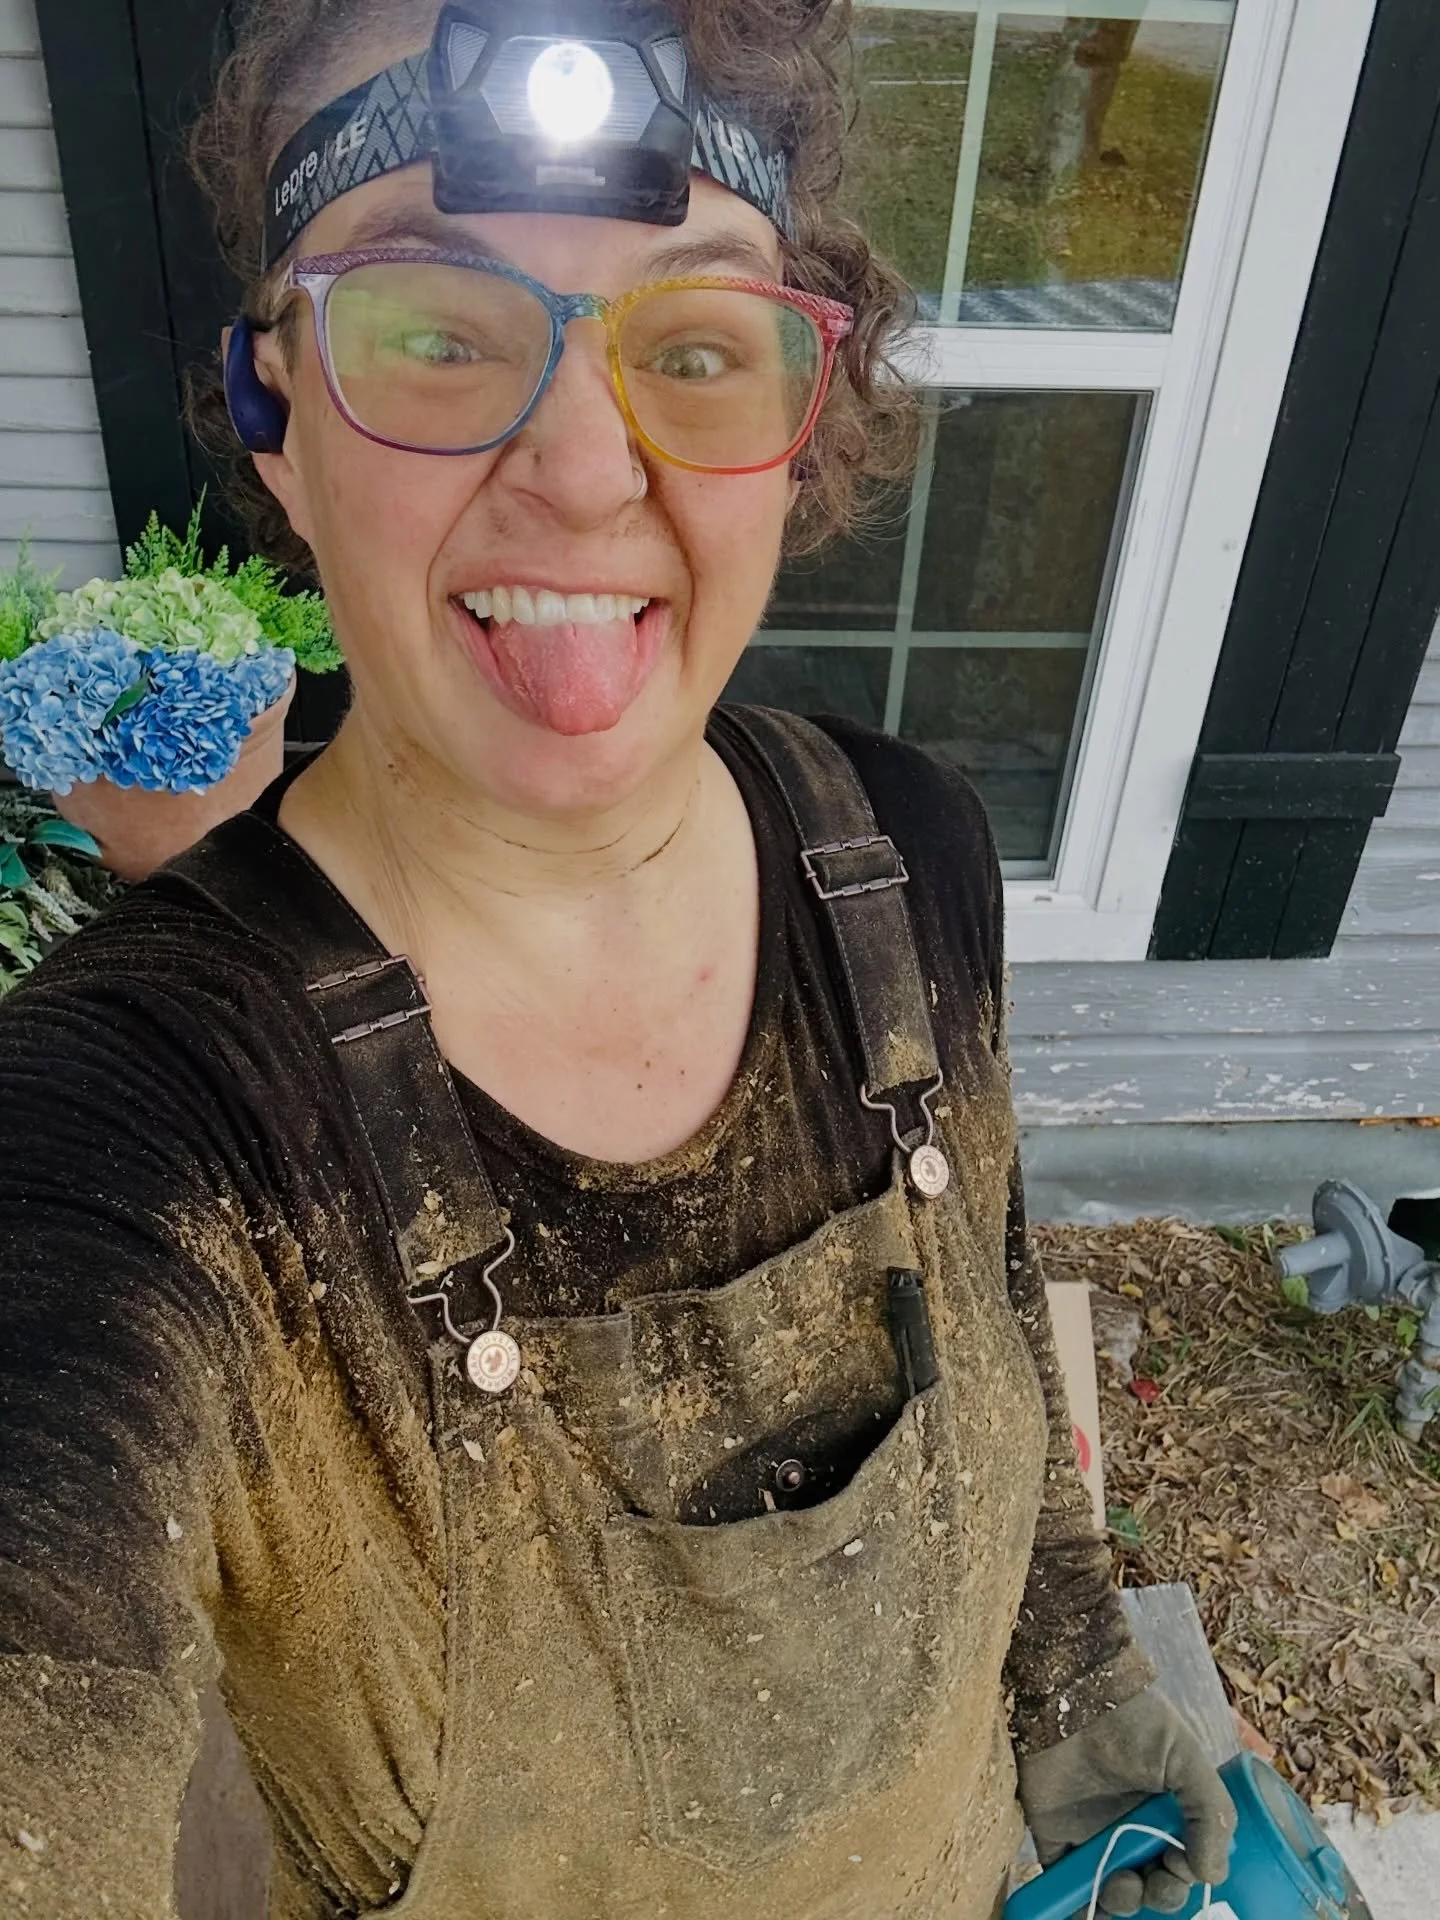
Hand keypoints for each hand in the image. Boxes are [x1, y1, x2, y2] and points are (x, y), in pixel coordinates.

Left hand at [1017, 1686, 1236, 1914]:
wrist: (1070, 1700)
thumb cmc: (1132, 1722)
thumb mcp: (1186, 1758)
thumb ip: (1210, 1812)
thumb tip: (1210, 1875)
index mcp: (1166, 1814)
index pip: (1184, 1864)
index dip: (1185, 1875)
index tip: (1179, 1862)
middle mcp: (1133, 1831)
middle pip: (1154, 1887)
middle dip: (1161, 1896)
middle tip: (1154, 1880)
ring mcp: (1095, 1838)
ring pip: (1117, 1897)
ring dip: (1124, 1904)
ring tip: (1120, 1883)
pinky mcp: (1058, 1842)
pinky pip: (1067, 1891)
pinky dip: (1078, 1911)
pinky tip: (1089, 1914)